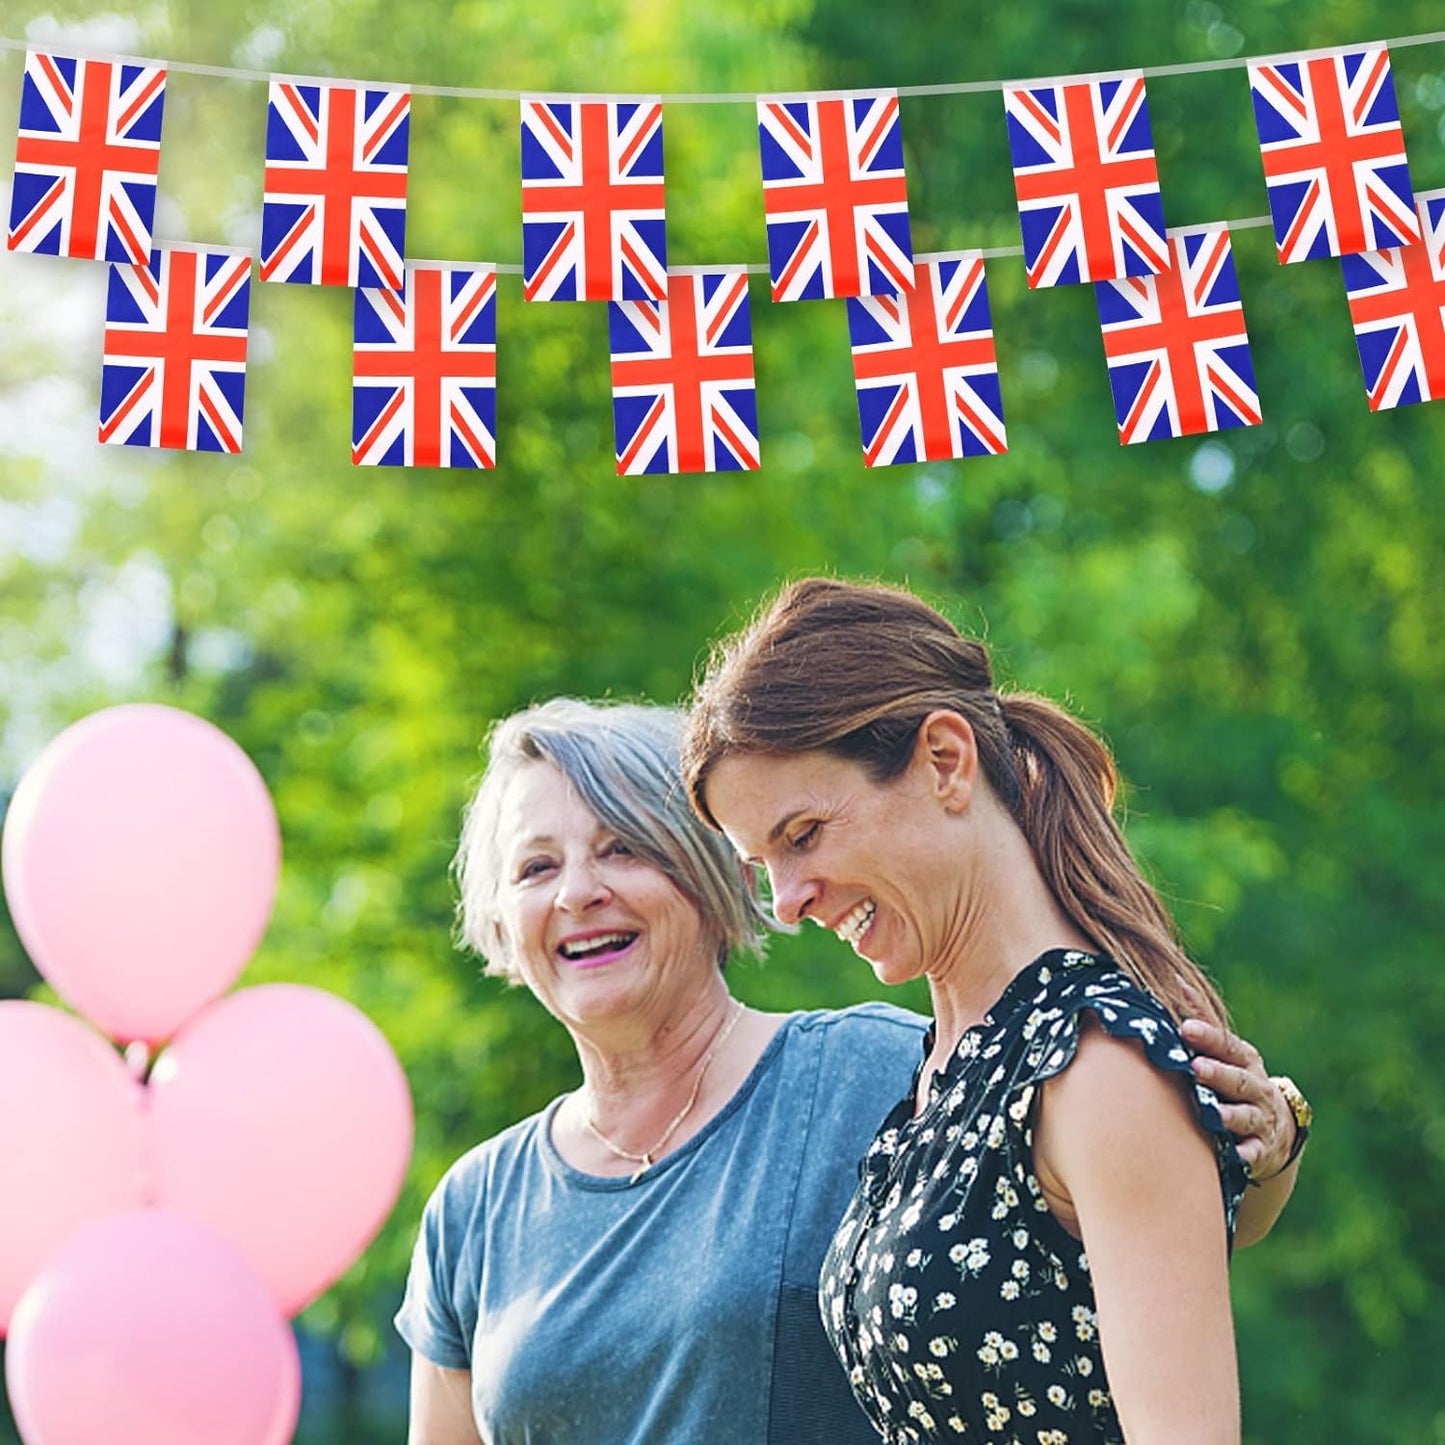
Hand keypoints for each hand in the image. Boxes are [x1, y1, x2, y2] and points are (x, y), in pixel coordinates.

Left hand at [1178, 1010, 1294, 1180]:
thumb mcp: (1224, 1051)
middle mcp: (1257, 1088)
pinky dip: (1245, 1156)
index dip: (1209, 1037)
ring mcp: (1261, 1120)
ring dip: (1230, 1115)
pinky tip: (1235, 1157)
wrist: (1273, 1129)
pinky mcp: (1260, 1150)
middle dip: (1218, 1074)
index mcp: (1245, 1060)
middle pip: (1239, 1080)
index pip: (1229, 1046)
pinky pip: (1253, 1154)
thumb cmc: (1233, 1079)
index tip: (1185, 1028)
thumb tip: (1174, 979)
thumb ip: (1200, 1018)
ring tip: (1213, 1113)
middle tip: (1195, 1067)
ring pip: (1246, 1117)